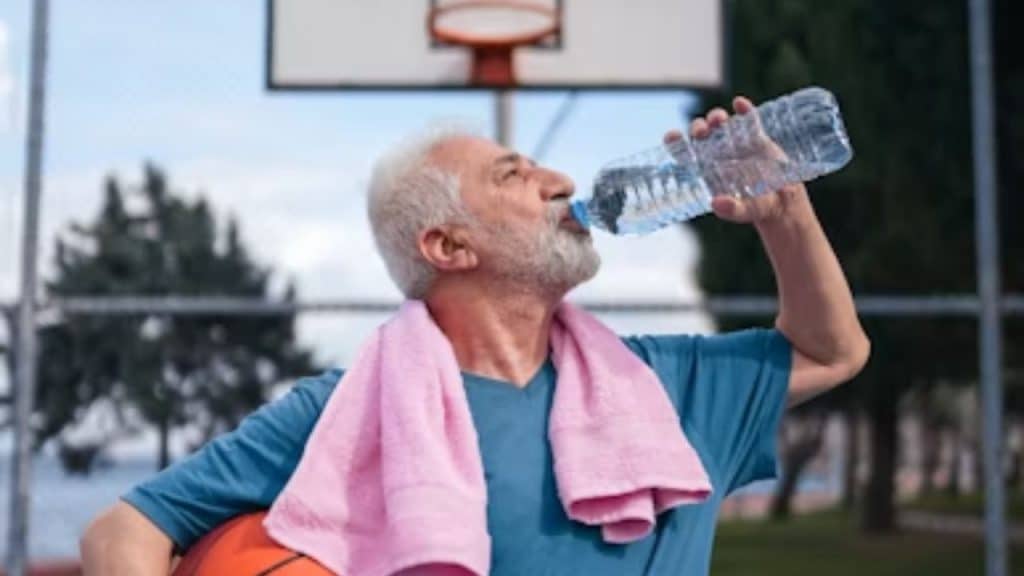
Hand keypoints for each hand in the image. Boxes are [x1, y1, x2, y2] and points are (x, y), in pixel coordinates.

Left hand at [663, 96, 807, 224]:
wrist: (783, 201)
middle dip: (698, 129)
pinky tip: (740, 103)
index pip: (686, 154)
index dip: (676, 144)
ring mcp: (736, 143)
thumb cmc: (757, 208)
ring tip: (719, 120)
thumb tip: (716, 203)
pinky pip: (749, 120)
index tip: (672, 135)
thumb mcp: (744, 211)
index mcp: (708, 170)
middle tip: (701, 131)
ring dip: (716, 118)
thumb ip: (731, 209)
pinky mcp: (756, 137)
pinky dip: (745, 110)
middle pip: (701, 135)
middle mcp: (718, 154)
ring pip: (721, 124)